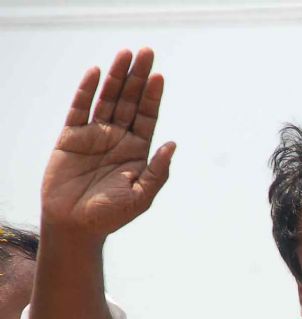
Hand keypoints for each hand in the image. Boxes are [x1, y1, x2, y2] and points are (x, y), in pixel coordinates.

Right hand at [41, 48, 174, 241]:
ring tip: (125, 54)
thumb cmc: (111, 216)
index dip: (153, 96)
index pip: (148, 117)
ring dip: (117, 77)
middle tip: (147, 52)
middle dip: (138, 77)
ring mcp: (95, 135)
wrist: (75, 226)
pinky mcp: (71, 137)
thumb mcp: (141, 196)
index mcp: (138, 151)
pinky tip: (96, 73)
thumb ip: (157, 171)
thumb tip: (172, 144)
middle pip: (130, 101)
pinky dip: (87, 90)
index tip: (159, 76)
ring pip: (107, 99)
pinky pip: (80, 109)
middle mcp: (118, 138)